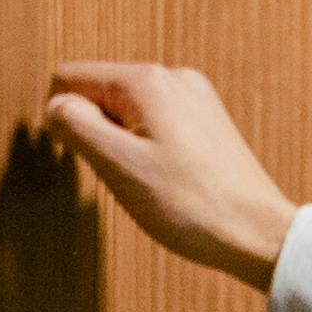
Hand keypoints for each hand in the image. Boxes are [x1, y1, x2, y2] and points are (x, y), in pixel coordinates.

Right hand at [40, 62, 299, 287]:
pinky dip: (146, 149)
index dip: (61, 120)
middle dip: (95, 133)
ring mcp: (194, 98)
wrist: (257, 233)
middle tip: (121, 175)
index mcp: (147, 81)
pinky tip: (165, 180)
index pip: (70, 78)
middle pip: (99, 92)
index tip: (83, 159)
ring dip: (121, 145)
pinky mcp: (206, 122)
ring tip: (147, 181)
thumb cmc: (192, 205)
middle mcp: (173, 78)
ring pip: (126, 110)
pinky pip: (154, 123)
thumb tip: (54, 106)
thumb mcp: (119, 166)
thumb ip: (77, 127)